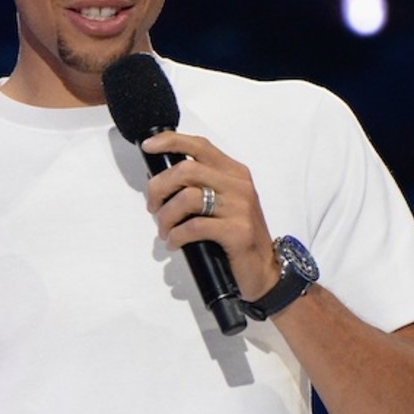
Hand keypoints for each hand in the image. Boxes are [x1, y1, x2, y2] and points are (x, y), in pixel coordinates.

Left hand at [142, 130, 278, 301]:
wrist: (264, 271)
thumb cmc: (237, 237)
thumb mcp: (223, 204)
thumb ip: (201, 187)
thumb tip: (163, 184)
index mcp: (234, 173)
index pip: (200, 146)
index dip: (171, 142)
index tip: (149, 147)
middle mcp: (238, 185)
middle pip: (186, 170)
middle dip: (159, 188)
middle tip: (153, 207)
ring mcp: (239, 207)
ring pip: (187, 198)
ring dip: (166, 216)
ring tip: (165, 231)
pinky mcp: (237, 231)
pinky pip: (194, 227)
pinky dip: (176, 236)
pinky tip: (174, 244)